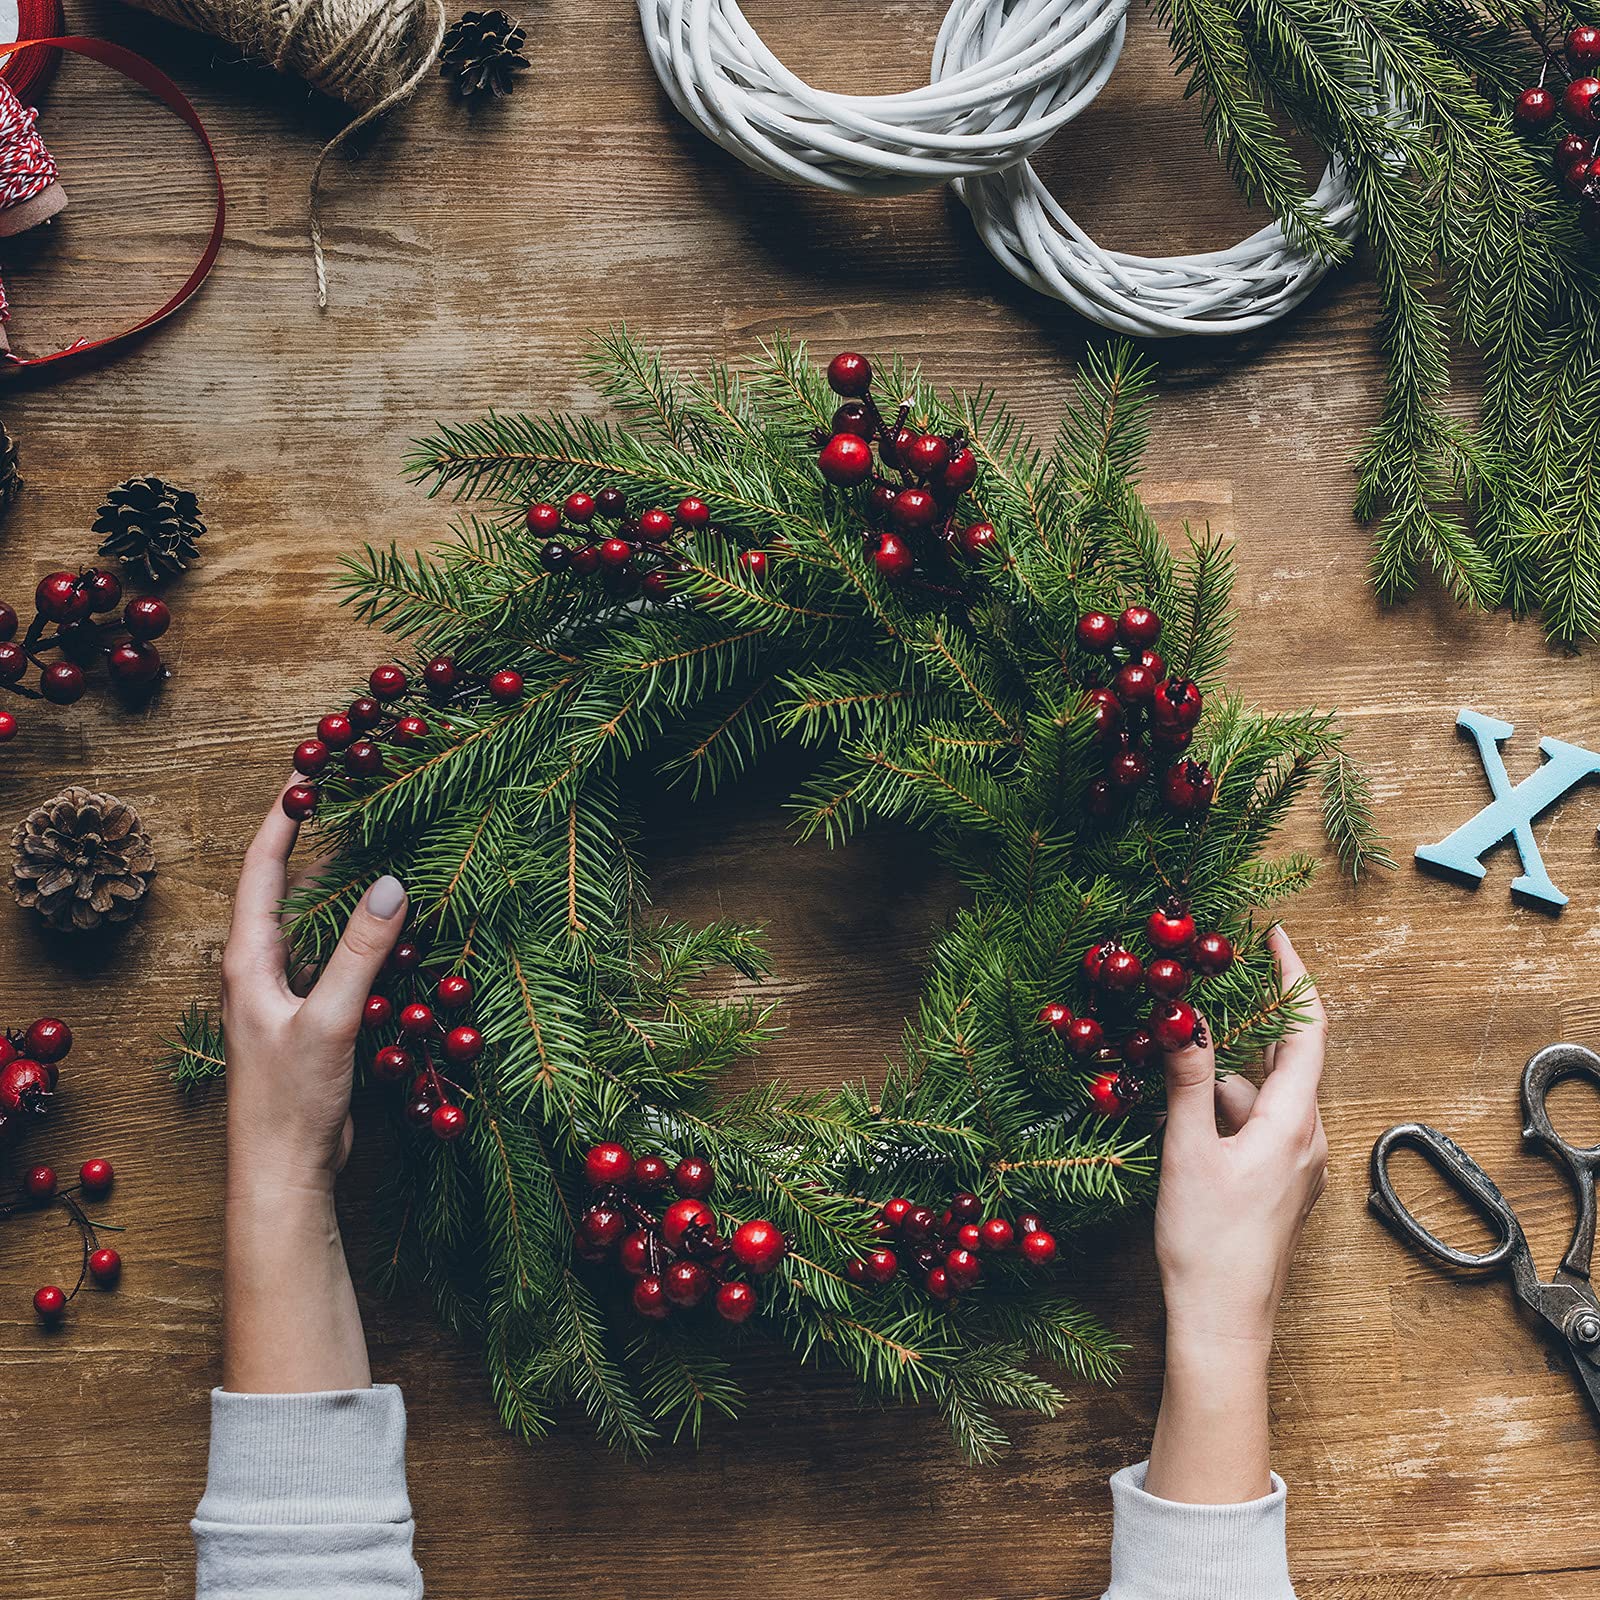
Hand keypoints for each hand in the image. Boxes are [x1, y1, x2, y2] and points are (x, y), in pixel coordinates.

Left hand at [221, 780, 407, 1189]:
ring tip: (368, 847)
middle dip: (308, 842)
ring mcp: (282, 996)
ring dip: (335, 887)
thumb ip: (361, 951)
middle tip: (342, 798)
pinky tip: (389, 930)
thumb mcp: (329, 1018)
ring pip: (309, 924)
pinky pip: (331, 958)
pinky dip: (357, 933)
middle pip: (281, 890)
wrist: (283, 1174)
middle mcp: (258, 971)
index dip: (281, 821)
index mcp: (247, 962)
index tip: (304, 775)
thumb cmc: (290, 1100)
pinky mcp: (307, 1019)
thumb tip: (392, 883)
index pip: (261, 872)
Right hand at [1144, 924, 1326, 1502]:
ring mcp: (1295, 1169)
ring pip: (1259, 1100)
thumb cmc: (1206, 1240)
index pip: (1307, 1033)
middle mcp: (1306, 1142)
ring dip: (1219, 1080)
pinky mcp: (1277, 1190)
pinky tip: (1180, 1118)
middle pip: (1280, 1063)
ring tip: (1166, 1068)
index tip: (1275, 940)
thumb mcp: (1188, 1149)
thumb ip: (1187, 1081)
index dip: (1295, 981)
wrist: (1222, 1324)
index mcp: (1294, 1124)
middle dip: (1239, 1030)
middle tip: (1198, 998)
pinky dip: (1222, 1112)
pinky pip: (1255, 1130)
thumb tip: (1186, 1019)